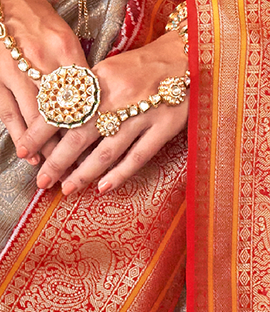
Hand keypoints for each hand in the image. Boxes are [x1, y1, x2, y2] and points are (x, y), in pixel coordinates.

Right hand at [0, 0, 85, 165]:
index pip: (85, 99)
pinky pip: (10, 113)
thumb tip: (96, 107)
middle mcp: (43, 62)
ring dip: (47, 150)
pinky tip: (30, 155)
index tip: (100, 156)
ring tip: (56, 172)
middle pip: (63, 116)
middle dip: (71, 150)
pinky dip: (21, 136)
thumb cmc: (40, 20)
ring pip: (37, 120)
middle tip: (78, 174)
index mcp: (67, 51)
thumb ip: (80, 72)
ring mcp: (18, 70)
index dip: (93, 132)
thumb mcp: (67, 40)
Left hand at [36, 28, 187, 193]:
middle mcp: (116, 97)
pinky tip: (103, 187)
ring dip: (84, 173)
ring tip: (69, 188)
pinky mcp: (163, 127)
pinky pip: (137, 157)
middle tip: (43, 179)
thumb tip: (65, 119)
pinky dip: (119, 174)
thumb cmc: (144, 68)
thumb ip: (90, 93)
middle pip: (79, 134)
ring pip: (106, 150)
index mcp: (99, 79)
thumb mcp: (109, 70)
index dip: (42, 131)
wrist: (185, 58)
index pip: (63, 109)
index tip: (26, 148)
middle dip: (58, 160)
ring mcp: (141, 114)